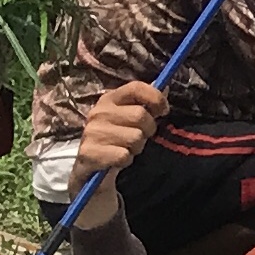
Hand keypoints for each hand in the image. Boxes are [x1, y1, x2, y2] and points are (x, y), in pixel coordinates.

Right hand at [72, 83, 167, 225]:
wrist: (90, 167)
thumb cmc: (116, 138)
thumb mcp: (129, 118)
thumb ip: (146, 103)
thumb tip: (165, 87)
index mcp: (109, 99)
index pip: (136, 87)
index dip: (155, 98)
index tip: (163, 111)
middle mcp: (98, 112)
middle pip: (140, 115)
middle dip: (147, 130)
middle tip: (139, 137)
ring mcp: (91, 132)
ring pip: (135, 137)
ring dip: (136, 147)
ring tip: (126, 148)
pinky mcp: (89, 152)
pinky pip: (124, 156)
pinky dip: (126, 160)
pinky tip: (117, 159)